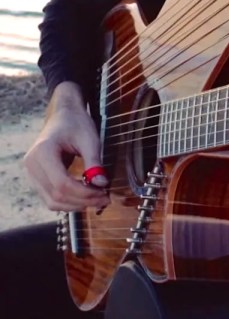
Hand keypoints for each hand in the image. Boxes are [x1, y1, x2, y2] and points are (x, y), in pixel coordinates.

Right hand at [23, 82, 109, 210]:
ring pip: (52, 201)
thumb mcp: (90, 139)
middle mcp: (32, 165)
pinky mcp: (37, 178)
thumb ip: (94, 162)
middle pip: (56, 195)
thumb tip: (101, 184)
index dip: (84, 193)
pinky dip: (69, 202)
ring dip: (76, 205)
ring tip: (98, 200)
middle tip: (105, 199)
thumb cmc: (77, 124)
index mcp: (42, 152)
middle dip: (83, 201)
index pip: (62, 184)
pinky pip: (51, 198)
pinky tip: (86, 197)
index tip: (104, 194)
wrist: (64, 115)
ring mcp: (32, 173)